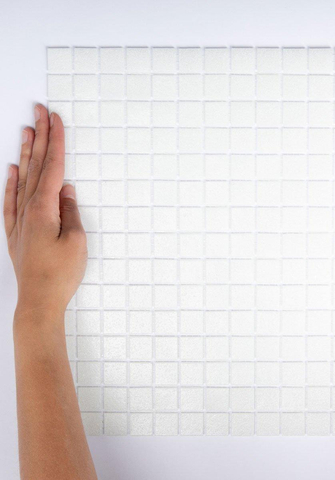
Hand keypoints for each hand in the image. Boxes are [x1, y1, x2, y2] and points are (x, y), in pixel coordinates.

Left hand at [4, 104, 85, 321]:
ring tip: (27, 130)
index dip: (55, 142)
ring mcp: (19, 220)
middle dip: (39, 137)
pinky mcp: (16, 232)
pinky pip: (10, 200)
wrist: (39, 300)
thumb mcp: (76, 241)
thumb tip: (66, 190)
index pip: (52, 168)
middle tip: (39, 112)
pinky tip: (12, 169)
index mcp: (44, 210)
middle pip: (35, 166)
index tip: (56, 120)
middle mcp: (28, 210)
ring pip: (22, 178)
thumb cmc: (60, 274)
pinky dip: (10, 182)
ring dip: (26, 153)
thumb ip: (70, 212)